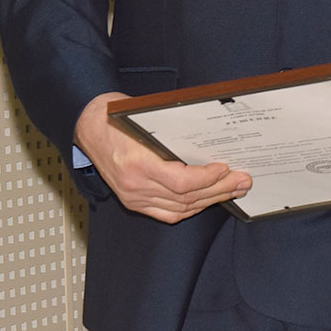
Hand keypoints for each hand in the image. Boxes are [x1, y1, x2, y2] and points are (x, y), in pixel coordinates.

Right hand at [74, 91, 248, 222]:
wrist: (88, 126)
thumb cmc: (116, 116)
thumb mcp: (146, 118)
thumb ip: (176, 135)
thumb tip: (212, 143)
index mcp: (138, 163)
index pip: (182, 181)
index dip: (208, 178)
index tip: (226, 168)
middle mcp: (135, 185)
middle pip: (186, 197)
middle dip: (219, 190)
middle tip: (243, 181)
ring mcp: (133, 196)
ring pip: (180, 208)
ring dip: (209, 200)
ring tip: (232, 191)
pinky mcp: (133, 201)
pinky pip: (167, 213)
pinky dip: (190, 209)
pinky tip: (206, 201)